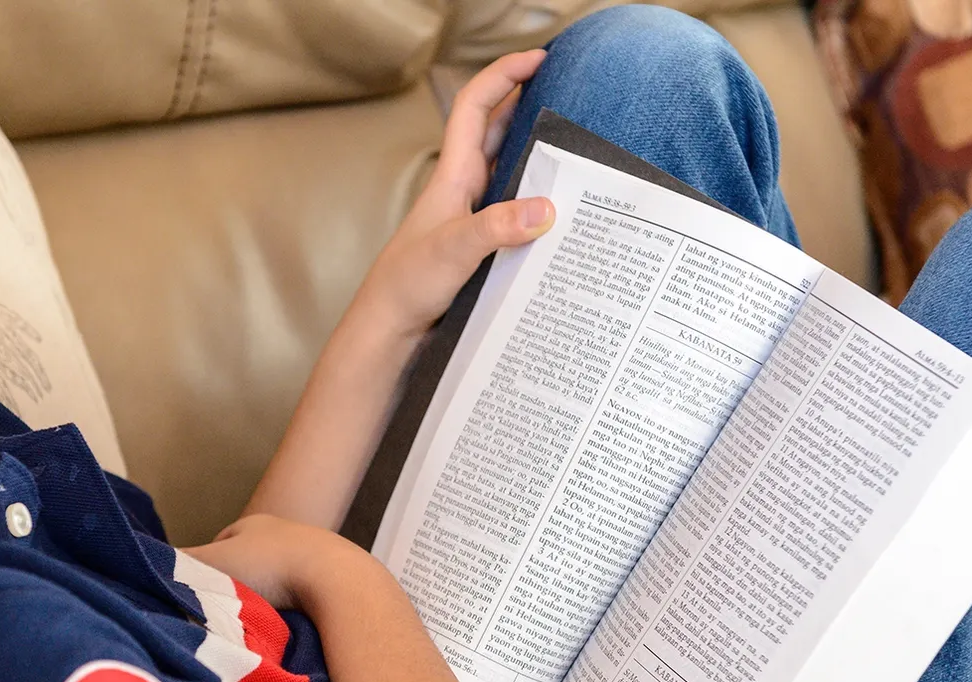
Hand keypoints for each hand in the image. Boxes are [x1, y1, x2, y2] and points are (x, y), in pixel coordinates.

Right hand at [182, 513, 370, 610]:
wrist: (336, 581)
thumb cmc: (269, 566)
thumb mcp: (213, 563)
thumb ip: (180, 565)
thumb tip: (148, 563)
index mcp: (254, 524)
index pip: (220, 545)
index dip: (205, 570)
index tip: (198, 596)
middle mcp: (283, 534)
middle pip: (248, 565)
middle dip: (235, 588)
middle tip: (222, 614)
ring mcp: (311, 556)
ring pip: (275, 583)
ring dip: (264, 602)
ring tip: (254, 626)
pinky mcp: (332, 582)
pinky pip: (300, 599)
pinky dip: (290, 612)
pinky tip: (284, 628)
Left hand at [344, 49, 555, 343]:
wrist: (389, 333)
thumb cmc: (406, 287)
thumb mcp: (453, 252)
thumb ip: (496, 228)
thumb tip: (546, 208)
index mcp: (453, 177)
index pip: (475, 106)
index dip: (504, 74)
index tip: (540, 59)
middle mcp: (464, 190)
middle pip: (497, 130)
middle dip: (529, 103)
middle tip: (572, 92)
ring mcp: (473, 217)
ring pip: (511, 170)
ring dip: (540, 153)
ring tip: (582, 146)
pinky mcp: (483, 246)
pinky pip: (517, 210)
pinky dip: (541, 202)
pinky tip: (566, 212)